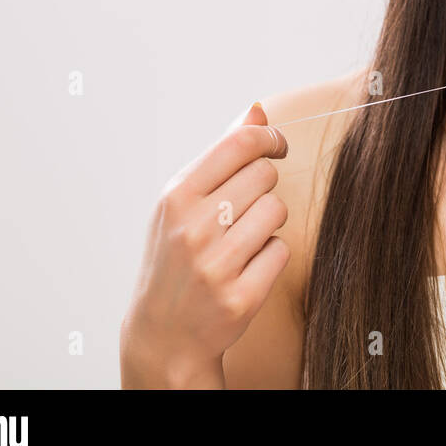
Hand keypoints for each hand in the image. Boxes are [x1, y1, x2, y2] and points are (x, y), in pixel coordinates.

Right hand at [120, 102, 290, 387]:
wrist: (163, 334)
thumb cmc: (175, 258)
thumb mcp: (182, 203)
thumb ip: (220, 156)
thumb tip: (256, 111)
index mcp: (176, 197)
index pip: (240, 143)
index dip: (269, 137)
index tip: (277, 145)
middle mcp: (193, 228)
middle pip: (265, 175)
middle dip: (264, 186)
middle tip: (244, 208)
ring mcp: (216, 264)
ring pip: (277, 211)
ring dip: (268, 222)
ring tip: (241, 240)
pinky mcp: (240, 296)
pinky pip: (281, 250)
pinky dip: (270, 256)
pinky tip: (246, 268)